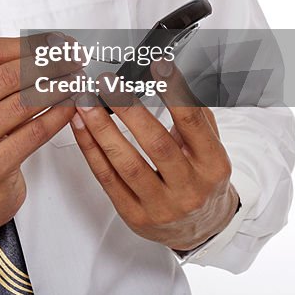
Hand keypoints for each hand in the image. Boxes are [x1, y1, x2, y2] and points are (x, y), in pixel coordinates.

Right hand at [0, 34, 78, 253]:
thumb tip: (49, 46)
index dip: (29, 44)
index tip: (57, 41)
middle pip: (8, 76)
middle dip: (49, 64)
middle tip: (75, 58)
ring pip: (24, 103)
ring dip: (58, 87)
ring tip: (77, 79)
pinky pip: (33, 133)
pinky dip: (58, 115)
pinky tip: (71, 106)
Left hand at [70, 59, 239, 250]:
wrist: (199, 229)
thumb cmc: (201, 180)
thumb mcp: (209, 148)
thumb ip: (195, 116)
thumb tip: (170, 77)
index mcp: (212, 166)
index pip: (193, 124)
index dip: (175, 92)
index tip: (158, 66)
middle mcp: (189, 188)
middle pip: (156, 145)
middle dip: (129, 110)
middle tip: (108, 84)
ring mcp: (161, 206)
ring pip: (126, 164)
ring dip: (101, 129)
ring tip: (86, 103)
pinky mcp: (135, 216)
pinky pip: (107, 179)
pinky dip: (91, 150)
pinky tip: (81, 127)